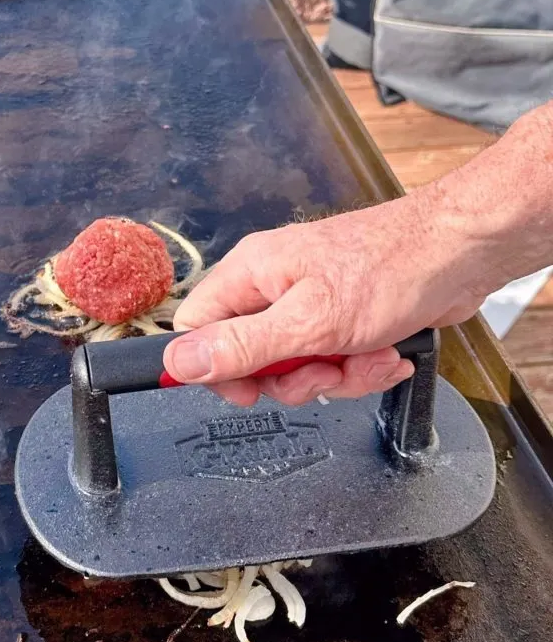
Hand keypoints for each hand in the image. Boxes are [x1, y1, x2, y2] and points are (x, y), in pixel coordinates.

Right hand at [163, 189, 490, 405]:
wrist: (464, 253)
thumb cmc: (392, 270)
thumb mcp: (308, 322)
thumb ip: (240, 346)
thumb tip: (177, 363)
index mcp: (250, 274)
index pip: (197, 329)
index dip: (218, 368)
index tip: (252, 388)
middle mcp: (272, 286)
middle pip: (248, 357)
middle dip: (293, 378)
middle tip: (324, 369)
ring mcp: (308, 302)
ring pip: (295, 367)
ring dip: (336, 376)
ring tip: (367, 355)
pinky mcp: (341, 317)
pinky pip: (331, 361)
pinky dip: (359, 367)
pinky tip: (385, 353)